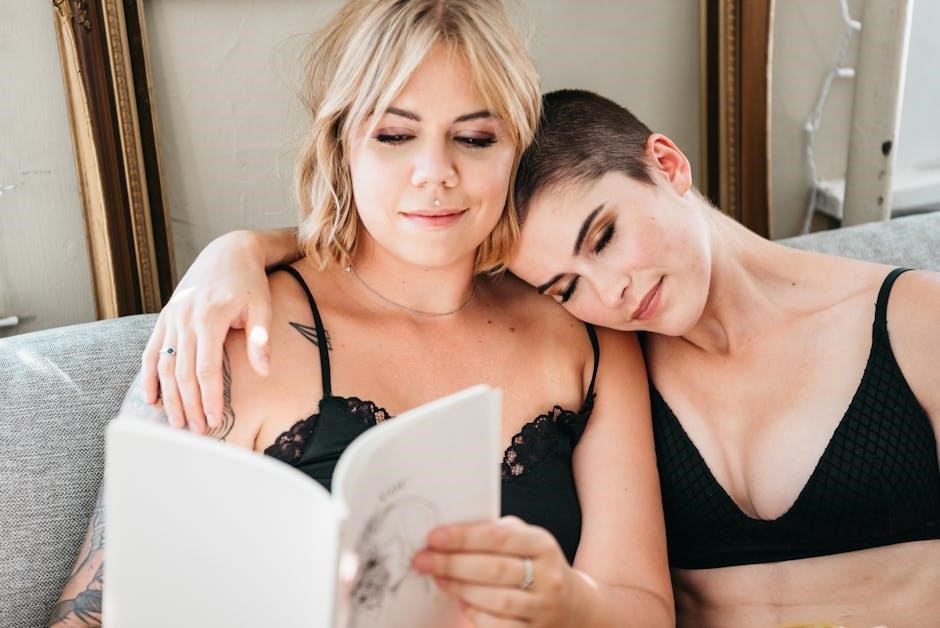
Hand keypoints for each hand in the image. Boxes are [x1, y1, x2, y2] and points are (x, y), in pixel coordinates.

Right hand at [141, 231, 272, 432]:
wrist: (228, 252)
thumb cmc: (249, 282)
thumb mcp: (262, 306)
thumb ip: (260, 338)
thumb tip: (264, 372)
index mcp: (209, 317)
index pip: (206, 368)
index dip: (210, 397)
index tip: (215, 420)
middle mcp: (184, 318)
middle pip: (182, 372)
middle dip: (189, 404)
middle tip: (197, 430)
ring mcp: (171, 318)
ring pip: (164, 365)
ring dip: (169, 397)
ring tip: (176, 422)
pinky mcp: (165, 318)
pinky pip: (151, 351)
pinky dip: (149, 376)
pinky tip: (152, 399)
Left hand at [412, 516, 579, 626]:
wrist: (573, 606)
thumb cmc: (534, 566)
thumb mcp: (525, 541)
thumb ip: (494, 533)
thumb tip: (448, 533)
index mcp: (542, 544)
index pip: (499, 536)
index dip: (463, 537)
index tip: (434, 536)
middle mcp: (547, 576)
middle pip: (495, 569)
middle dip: (453, 564)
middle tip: (423, 560)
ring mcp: (543, 607)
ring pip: (497, 600)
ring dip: (461, 589)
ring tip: (438, 579)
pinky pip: (500, 626)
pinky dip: (476, 615)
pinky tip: (462, 604)